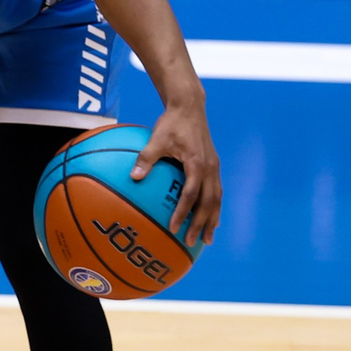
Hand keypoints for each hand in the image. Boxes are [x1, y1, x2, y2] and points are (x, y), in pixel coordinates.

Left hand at [136, 101, 221, 246]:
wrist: (190, 107)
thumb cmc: (172, 123)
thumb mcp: (156, 139)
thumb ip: (146, 159)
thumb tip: (133, 177)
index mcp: (197, 163)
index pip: (190, 194)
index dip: (183, 212)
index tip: (174, 228)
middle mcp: (210, 168)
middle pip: (209, 202)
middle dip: (201, 224)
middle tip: (192, 242)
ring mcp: (214, 167)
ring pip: (217, 199)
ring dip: (212, 219)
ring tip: (208, 238)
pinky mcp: (213, 165)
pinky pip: (217, 191)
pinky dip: (214, 207)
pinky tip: (210, 218)